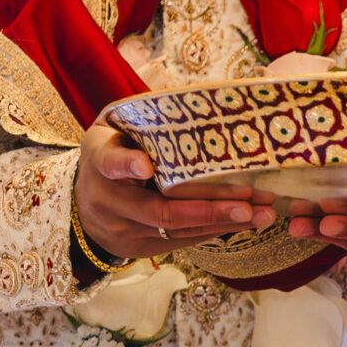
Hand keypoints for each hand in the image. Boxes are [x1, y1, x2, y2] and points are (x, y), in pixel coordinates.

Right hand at [75, 119, 281, 258]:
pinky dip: (213, 230)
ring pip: (176, 230)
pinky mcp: (138, 248)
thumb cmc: (111, 151)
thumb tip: (199, 98)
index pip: (110, 162)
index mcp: (100, 160)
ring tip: (262, 214)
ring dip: (222, 223)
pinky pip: (180, 242)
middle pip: (160, 209)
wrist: (84, 203)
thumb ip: (143, 118)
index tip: (146, 165)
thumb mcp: (113, 128)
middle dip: (208, 208)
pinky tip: (243, 221)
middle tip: (248, 202)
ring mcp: (122, 229)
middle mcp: (108, 200)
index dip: (127, 164)